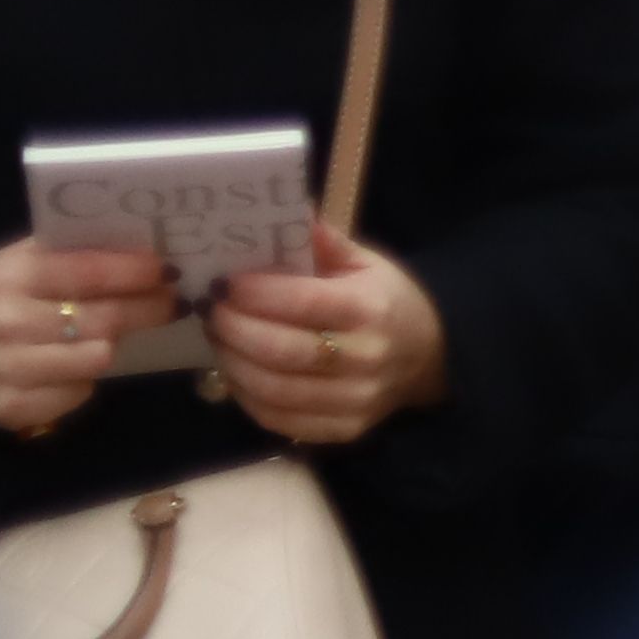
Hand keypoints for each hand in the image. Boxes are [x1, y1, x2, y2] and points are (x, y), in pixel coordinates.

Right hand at [0, 238, 173, 438]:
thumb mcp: (20, 263)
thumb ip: (71, 253)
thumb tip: (145, 246)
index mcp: (8, 276)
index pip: (88, 272)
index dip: (135, 272)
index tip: (167, 270)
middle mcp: (4, 323)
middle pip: (102, 319)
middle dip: (146, 309)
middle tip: (172, 302)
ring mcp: (4, 370)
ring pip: (97, 358)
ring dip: (110, 345)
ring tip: (108, 333)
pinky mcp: (9, 408)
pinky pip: (78, 393)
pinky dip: (83, 380)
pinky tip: (71, 366)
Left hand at [206, 229, 448, 446]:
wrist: (428, 355)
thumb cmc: (386, 300)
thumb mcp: (365, 263)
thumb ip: (322, 241)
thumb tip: (283, 209)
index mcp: (372, 309)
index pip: (303, 303)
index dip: (255, 294)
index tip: (222, 283)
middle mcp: (366, 359)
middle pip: (280, 351)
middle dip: (233, 329)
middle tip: (210, 310)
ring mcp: (355, 401)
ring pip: (272, 389)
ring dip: (232, 362)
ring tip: (219, 338)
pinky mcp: (343, 430)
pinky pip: (278, 419)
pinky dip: (246, 396)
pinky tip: (238, 371)